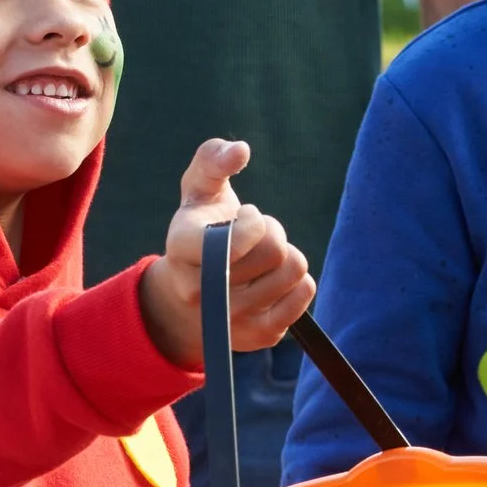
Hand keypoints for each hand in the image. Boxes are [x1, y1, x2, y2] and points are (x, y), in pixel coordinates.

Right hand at [138, 139, 316, 367]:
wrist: (189, 296)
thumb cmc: (200, 229)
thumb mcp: (198, 190)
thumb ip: (213, 159)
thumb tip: (240, 150)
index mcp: (182, 249)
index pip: (239, 238)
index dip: (254, 221)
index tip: (243, 218)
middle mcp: (201, 292)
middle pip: (274, 250)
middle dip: (272, 232)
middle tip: (254, 237)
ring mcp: (231, 320)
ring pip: (294, 271)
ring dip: (285, 255)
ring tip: (261, 259)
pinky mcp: (259, 336)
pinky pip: (305, 294)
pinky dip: (298, 280)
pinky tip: (273, 279)